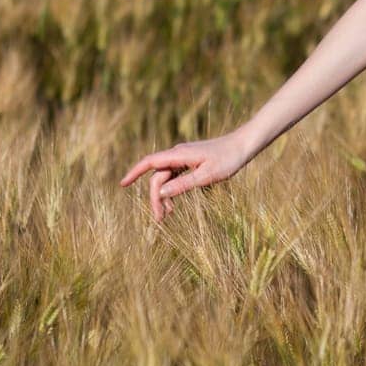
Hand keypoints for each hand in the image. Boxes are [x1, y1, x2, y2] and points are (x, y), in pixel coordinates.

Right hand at [118, 130, 255, 223]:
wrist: (243, 146)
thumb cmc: (227, 160)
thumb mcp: (206, 176)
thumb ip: (183, 184)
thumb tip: (161, 192)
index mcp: (179, 154)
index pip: (150, 162)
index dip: (134, 173)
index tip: (122, 184)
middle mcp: (178, 154)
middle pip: (158, 176)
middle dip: (155, 197)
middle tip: (159, 220)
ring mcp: (184, 158)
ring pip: (166, 178)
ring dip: (164, 196)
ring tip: (167, 216)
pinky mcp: (191, 162)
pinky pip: (175, 177)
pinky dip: (172, 190)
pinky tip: (174, 204)